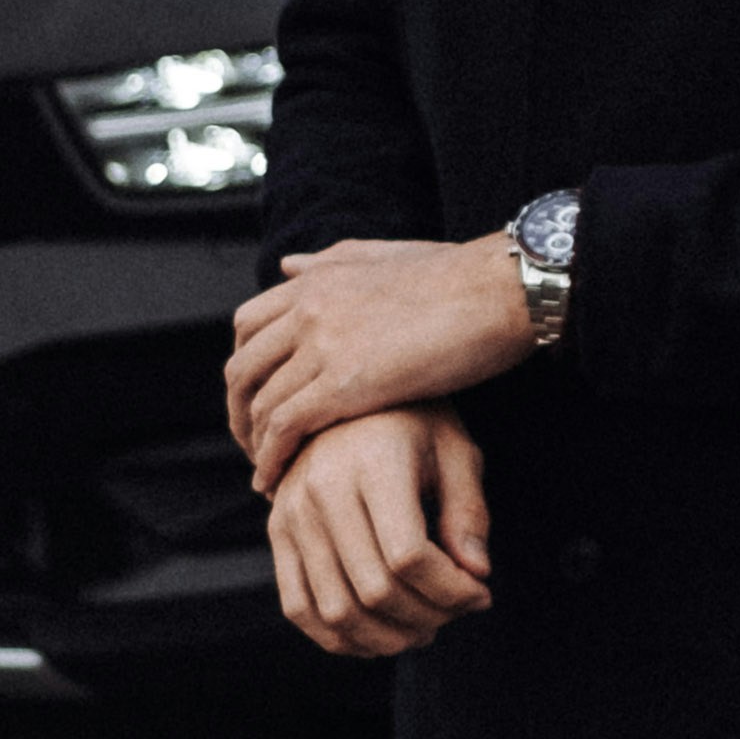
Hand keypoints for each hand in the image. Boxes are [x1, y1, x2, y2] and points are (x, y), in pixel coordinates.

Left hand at [226, 230, 533, 492]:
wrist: (499, 289)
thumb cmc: (460, 277)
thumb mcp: (386, 255)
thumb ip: (333, 260)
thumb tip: (287, 265)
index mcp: (316, 279)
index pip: (248, 326)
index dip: (246, 369)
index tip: (256, 400)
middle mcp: (308, 307)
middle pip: (242, 368)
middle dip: (239, 411)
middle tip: (252, 444)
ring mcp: (322, 343)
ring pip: (260, 402)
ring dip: (254, 444)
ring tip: (265, 472)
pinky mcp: (344, 382)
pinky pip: (285, 427)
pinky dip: (271, 459)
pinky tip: (275, 483)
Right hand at [266, 407, 492, 659]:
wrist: (345, 393)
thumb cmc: (414, 422)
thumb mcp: (455, 450)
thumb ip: (469, 512)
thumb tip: (476, 575)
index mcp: (372, 462)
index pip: (409, 556)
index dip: (452, 591)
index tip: (483, 594)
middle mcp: (321, 488)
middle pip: (375, 589)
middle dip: (428, 617)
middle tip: (457, 612)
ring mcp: (290, 513)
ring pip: (336, 610)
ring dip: (387, 638)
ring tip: (424, 629)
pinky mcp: (276, 531)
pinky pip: (298, 607)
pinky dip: (339, 639)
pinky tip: (378, 636)